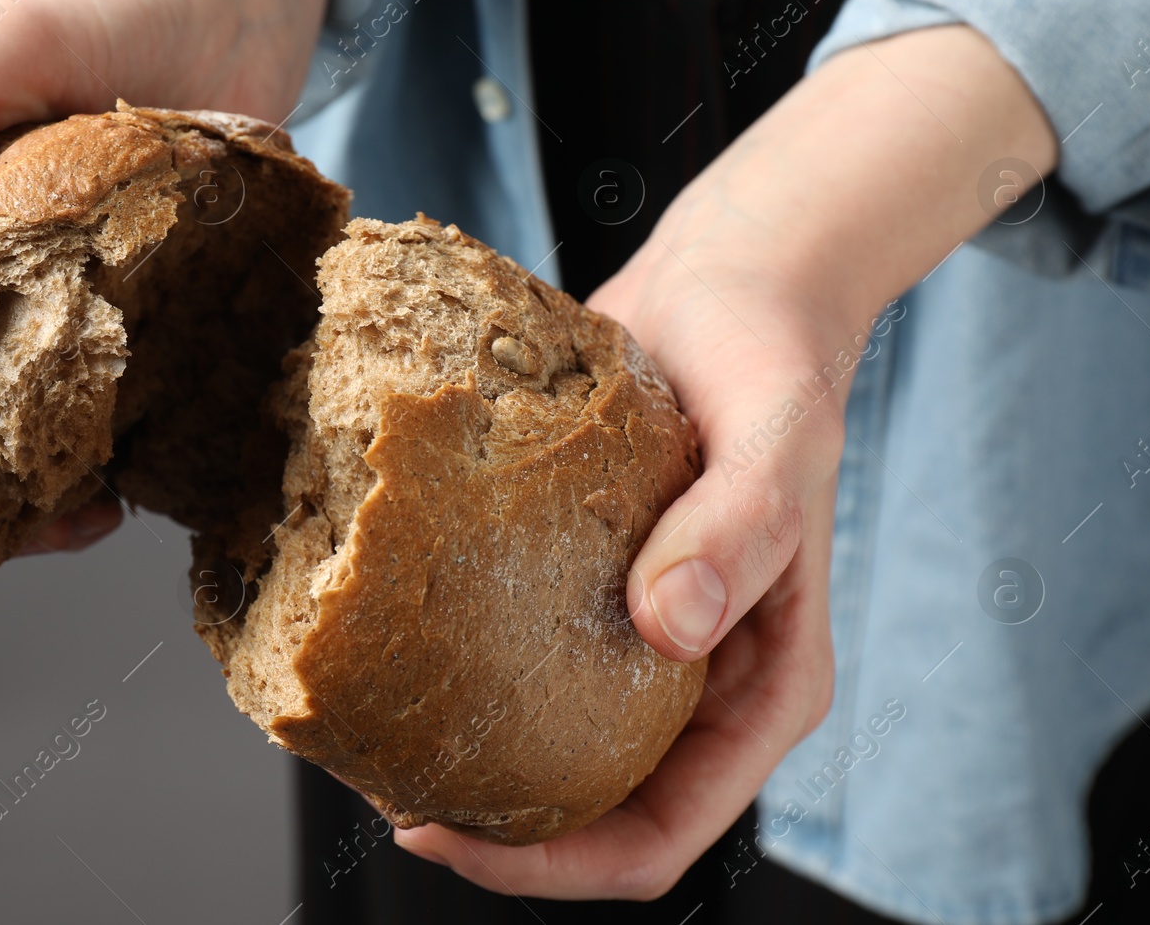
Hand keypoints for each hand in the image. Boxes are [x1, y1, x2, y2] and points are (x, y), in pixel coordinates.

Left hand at [394, 24, 1057, 895]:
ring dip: (468, 751)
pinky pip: (522, 651)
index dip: (555, 867)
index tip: (446, 837)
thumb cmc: (773, 359)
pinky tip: (392, 634)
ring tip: (372, 729)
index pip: (660, 834)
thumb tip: (668, 626)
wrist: (727, 283)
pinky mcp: (586, 581)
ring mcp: (637, 635)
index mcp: (760, 689)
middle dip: (492, 825)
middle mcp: (695, 680)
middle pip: (590, 808)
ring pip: (548, 738)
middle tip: (385, 790)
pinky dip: (460, 662)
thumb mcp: (778, 437)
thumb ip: (739, 529)